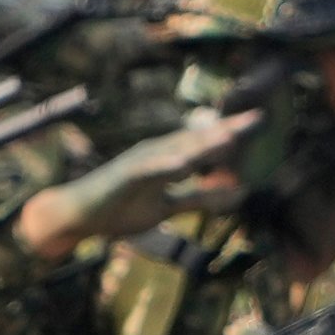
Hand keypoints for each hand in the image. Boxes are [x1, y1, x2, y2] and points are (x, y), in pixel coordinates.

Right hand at [14, 111, 257, 260]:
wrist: (76, 215)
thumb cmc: (119, 207)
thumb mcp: (167, 206)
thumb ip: (198, 199)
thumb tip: (234, 195)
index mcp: (168, 159)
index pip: (205, 143)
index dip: (231, 132)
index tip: (259, 121)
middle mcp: (156, 153)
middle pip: (196, 140)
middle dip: (225, 130)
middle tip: (256, 119)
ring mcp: (140, 162)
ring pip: (177, 150)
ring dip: (203, 143)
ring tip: (229, 136)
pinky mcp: (124, 175)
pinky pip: (149, 171)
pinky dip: (166, 166)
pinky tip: (185, 164)